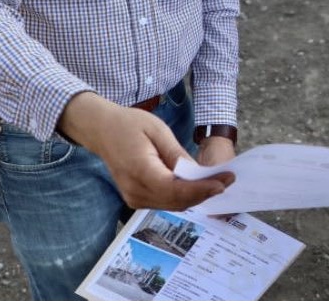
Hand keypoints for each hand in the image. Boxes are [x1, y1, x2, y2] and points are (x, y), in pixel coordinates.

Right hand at [58, 92, 234, 210]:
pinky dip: (183, 196)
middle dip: (204, 193)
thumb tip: (197, 172)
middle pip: (177, 201)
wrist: (101, 130)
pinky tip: (197, 185)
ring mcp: (134, 198)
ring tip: (217, 182)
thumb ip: (176, 154)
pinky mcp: (136, 198)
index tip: (224, 182)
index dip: (202, 189)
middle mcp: (135, 191)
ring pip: (172, 205)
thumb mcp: (157, 130)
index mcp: (140, 171)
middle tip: (227, 180)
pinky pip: (165, 202)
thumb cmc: (128, 124)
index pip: (176, 190)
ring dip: (196, 196)